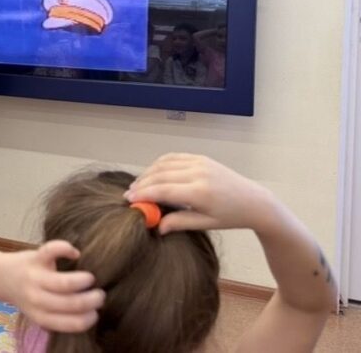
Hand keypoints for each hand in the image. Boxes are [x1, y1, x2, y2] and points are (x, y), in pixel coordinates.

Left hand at [3, 240, 103, 332]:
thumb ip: (58, 315)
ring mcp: (35, 278)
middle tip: (100, 295)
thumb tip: (89, 313)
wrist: (0, 276)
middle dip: (92, 300)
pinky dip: (66, 248)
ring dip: (83, 280)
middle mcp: (36, 299)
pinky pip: (52, 250)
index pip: (71, 323)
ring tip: (91, 278)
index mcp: (40, 316)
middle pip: (72, 303)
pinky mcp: (35, 258)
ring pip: (65, 282)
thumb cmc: (28, 295)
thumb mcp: (39, 312)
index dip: (89, 318)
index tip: (96, 312)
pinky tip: (75, 253)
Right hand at [125, 153, 276, 234]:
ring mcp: (199, 162)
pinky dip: (159, 164)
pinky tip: (152, 173)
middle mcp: (198, 173)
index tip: (129, 200)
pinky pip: (173, 157)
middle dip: (142, 184)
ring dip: (147, 173)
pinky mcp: (200, 158)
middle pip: (160, 175)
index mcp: (200, 192)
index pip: (163, 190)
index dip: (144, 194)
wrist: (254, 201)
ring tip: (138, 185)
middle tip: (129, 194)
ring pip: (164, 164)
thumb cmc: (230, 217)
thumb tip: (156, 226)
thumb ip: (179, 222)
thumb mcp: (206, 224)